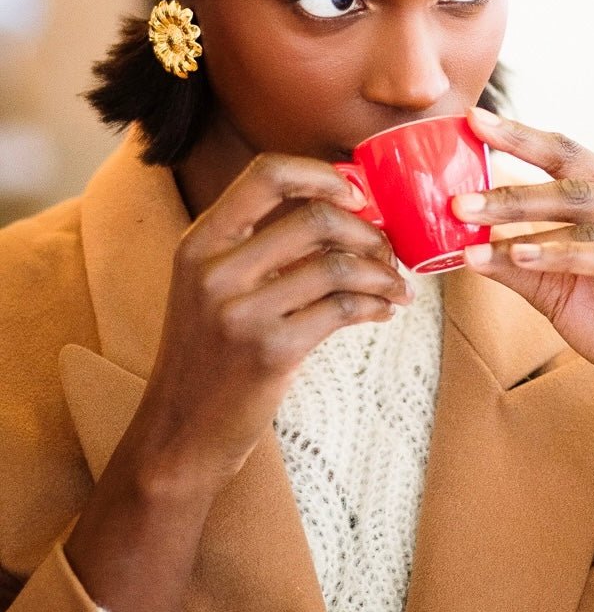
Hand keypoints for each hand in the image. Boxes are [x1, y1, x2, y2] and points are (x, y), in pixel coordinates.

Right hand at [133, 153, 410, 492]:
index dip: (321, 175)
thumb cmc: (208, 358)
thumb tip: (337, 207)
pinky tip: (383, 311)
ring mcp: (241, 312)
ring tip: (396, 286)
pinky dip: (376, 305)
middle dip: (367, 230)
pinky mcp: (271, 351)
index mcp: (199, 244)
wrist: (180, 438)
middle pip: (314, 218)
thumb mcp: (210, 288)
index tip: (356, 193)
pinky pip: (343, 309)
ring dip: (381, 273)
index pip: (266, 174)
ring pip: (337, 265)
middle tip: (387, 249)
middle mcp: (214, 271)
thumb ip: (255, 246)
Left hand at [455, 109, 593, 432]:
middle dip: (510, 187)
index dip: (522, 136)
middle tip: (457, 196)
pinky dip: (559, 255)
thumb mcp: (560, 291)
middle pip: (573, 183)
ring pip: (586, 217)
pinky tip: (519, 253)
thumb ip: (519, 263)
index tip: (475, 119)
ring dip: (523, 221)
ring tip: (474, 224)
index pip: (570, 155)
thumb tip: (463, 245)